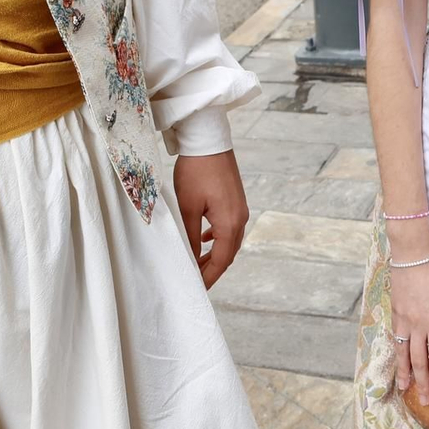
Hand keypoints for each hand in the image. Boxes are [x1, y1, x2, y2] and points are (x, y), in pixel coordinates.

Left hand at [174, 150, 247, 288]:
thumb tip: (191, 259)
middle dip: (212, 268)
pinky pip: (230, 227)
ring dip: (215, 253)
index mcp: (230, 223)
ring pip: (230, 241)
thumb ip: (191, 236)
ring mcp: (240, 208)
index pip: (221, 261)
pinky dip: (218, 238)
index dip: (209, 276)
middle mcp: (240, 218)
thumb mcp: (188, 207)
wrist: (208, 140)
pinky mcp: (235, 200)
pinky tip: (206, 237)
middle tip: (196, 279)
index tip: (197, 288)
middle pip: (228, 253)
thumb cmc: (195, 171)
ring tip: (198, 262)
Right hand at [387, 242, 428, 408]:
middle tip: (425, 402)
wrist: (412, 249)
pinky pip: (395, 338)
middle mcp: (417, 325)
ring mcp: (403, 319)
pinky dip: (397, 353)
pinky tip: (399, 362)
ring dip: (405, 373)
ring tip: (405, 390)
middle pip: (419, 361)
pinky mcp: (394, 311)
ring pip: (402, 353)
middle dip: (424, 384)